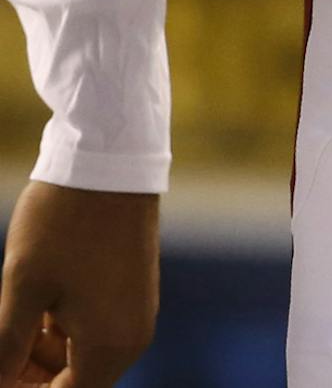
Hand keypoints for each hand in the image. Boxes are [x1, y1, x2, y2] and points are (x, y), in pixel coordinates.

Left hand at [0, 183, 157, 386]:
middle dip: (27, 373)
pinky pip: (91, 326)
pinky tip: (33, 301)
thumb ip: (5, 349)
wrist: (110, 152)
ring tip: (9, 318)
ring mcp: (135, 308)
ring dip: (37, 350)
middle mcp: (131, 335)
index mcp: (111, 346)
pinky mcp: (131, 285)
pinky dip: (58, 326)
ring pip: (77, 354)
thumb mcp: (22, 289)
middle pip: (71, 382)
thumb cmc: (64, 220)